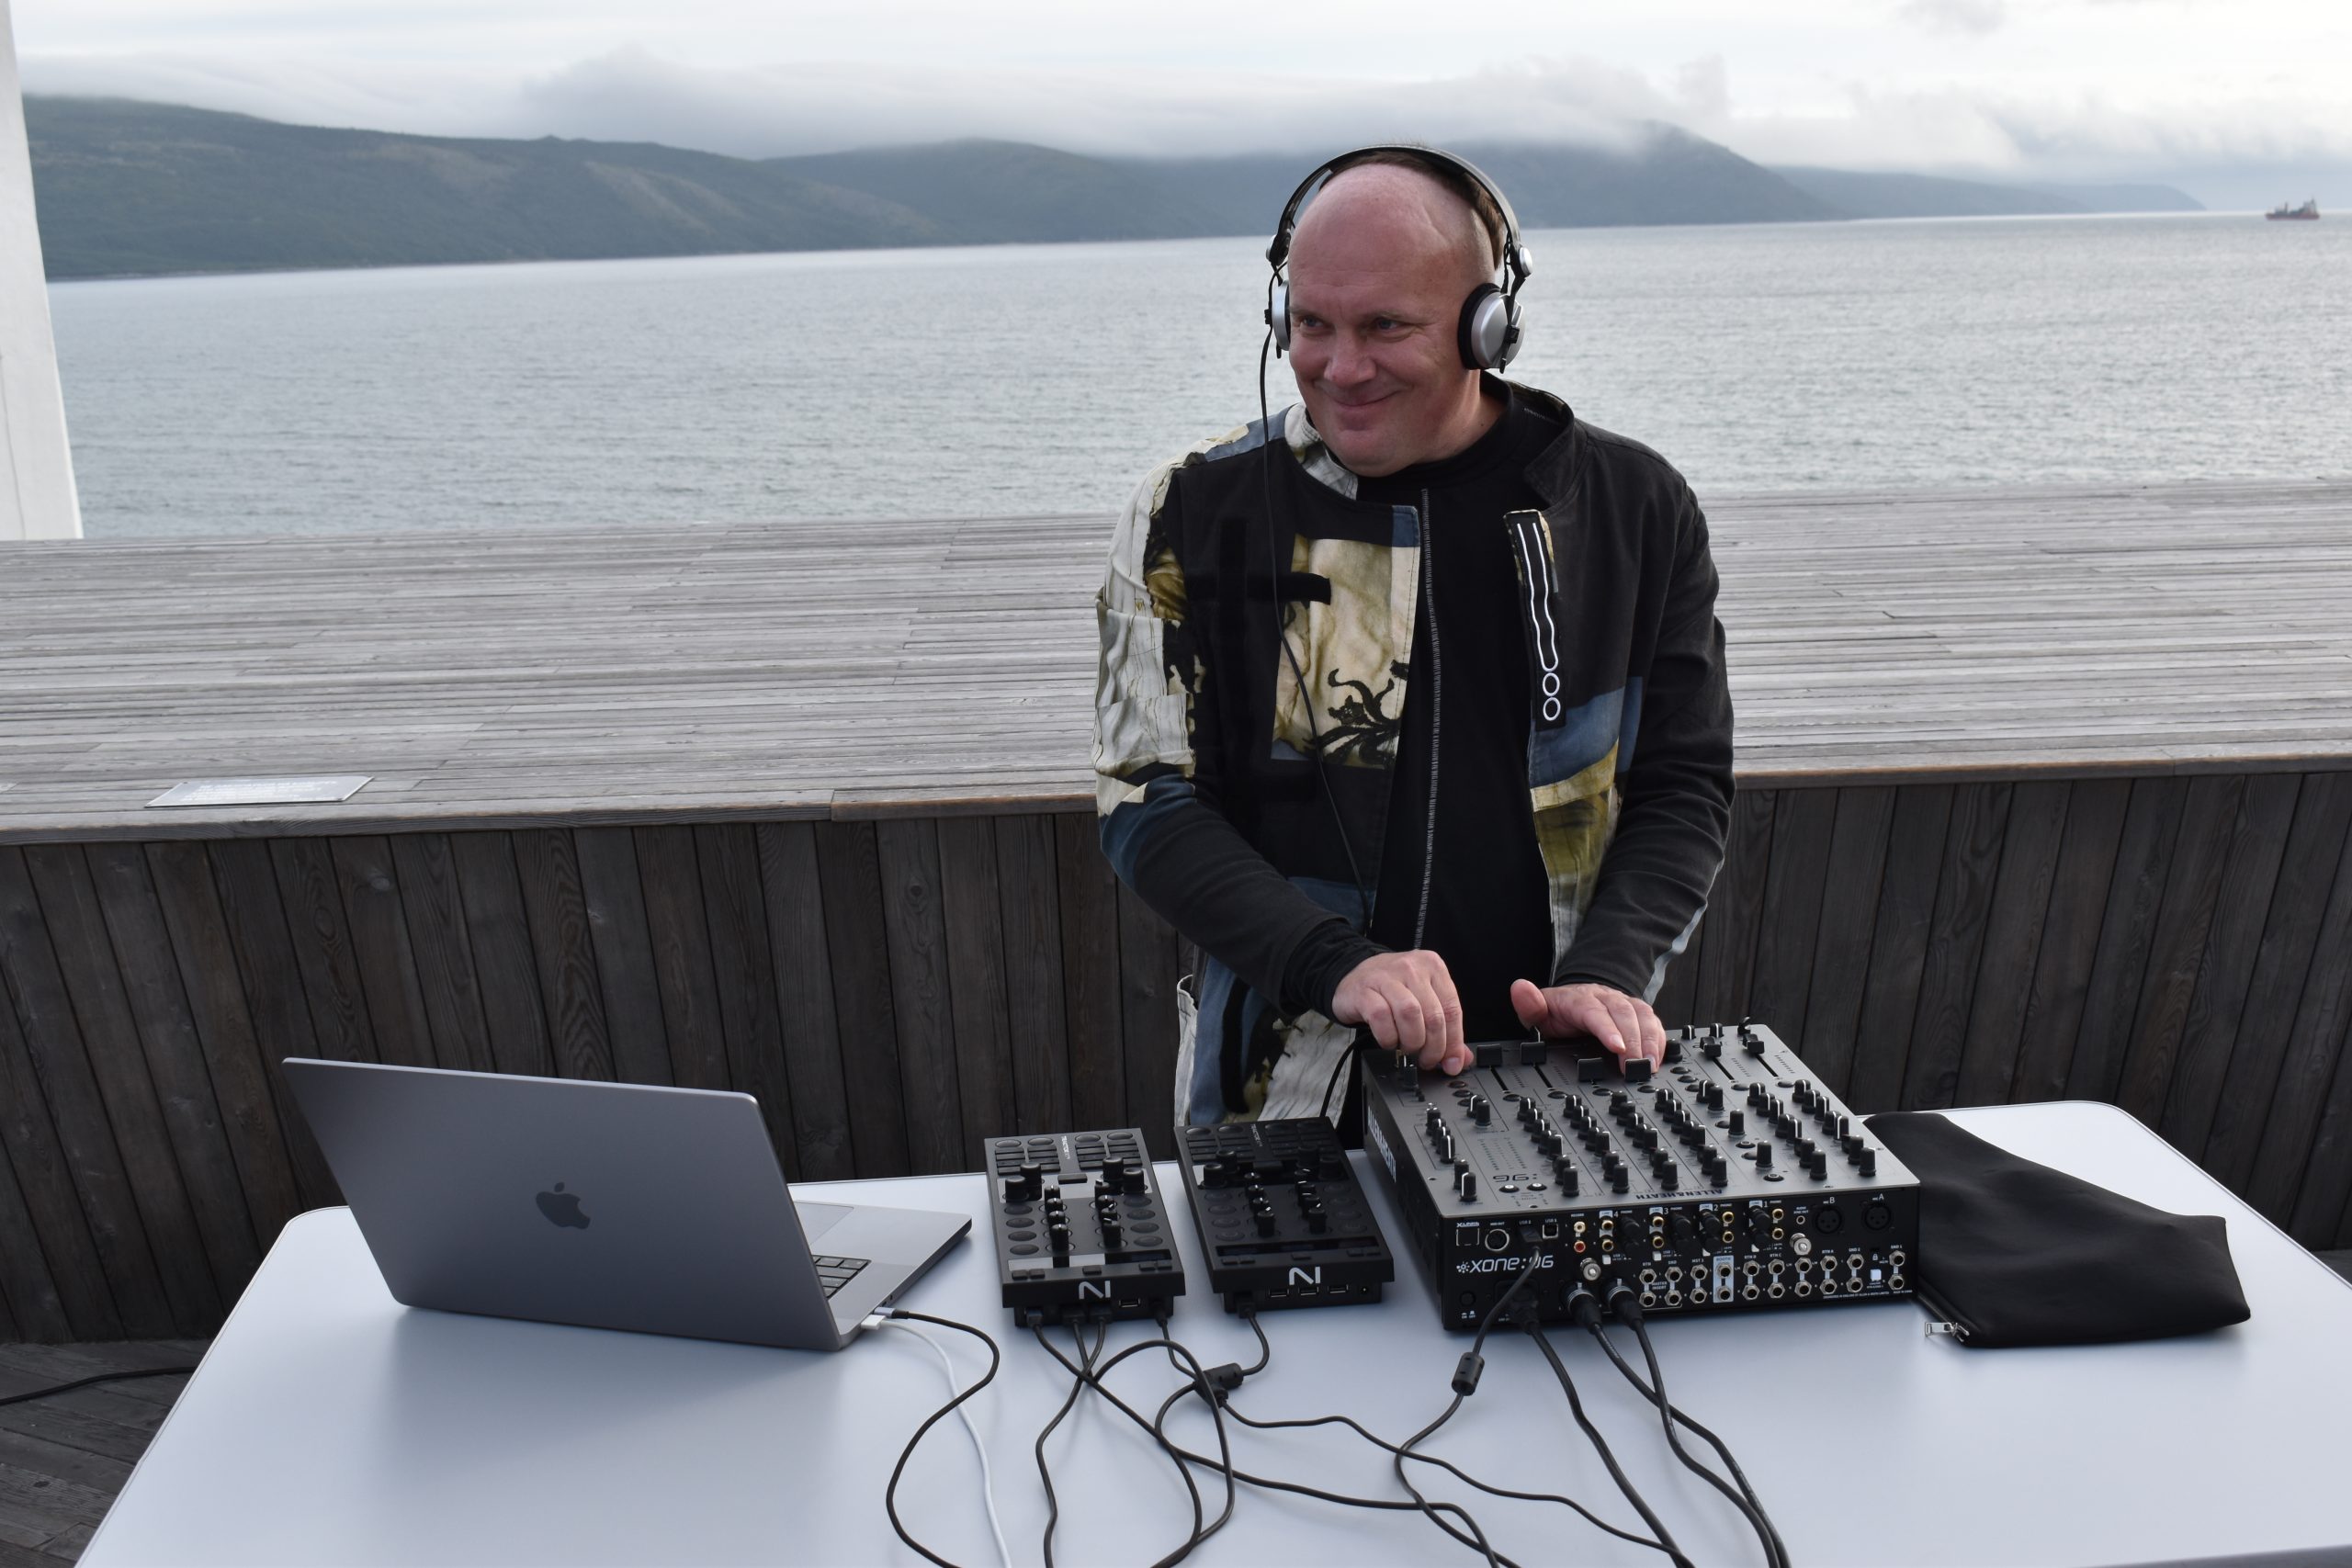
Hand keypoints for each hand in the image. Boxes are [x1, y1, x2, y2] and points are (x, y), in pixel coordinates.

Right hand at [1331, 951, 1468, 1074]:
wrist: (1354, 977)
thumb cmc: (1392, 989)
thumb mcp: (1422, 999)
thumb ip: (1444, 1026)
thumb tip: (1460, 1058)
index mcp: (1433, 967)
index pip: (1452, 1009)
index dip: (1454, 1042)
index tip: (1452, 1063)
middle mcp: (1412, 968)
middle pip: (1433, 1016)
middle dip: (1433, 1047)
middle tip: (1426, 1060)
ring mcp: (1386, 977)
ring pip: (1410, 1015)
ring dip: (1412, 1041)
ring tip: (1407, 1048)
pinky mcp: (1365, 990)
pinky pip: (1381, 1018)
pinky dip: (1388, 1037)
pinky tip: (1389, 1040)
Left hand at [1510, 979, 1664, 1070]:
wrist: (1575, 998)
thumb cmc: (1557, 1011)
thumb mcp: (1537, 1011)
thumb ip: (1528, 1005)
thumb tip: (1520, 988)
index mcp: (1578, 999)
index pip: (1594, 1011)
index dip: (1607, 1029)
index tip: (1616, 1047)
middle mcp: (1604, 997)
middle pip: (1623, 1013)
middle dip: (1633, 1040)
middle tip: (1636, 1066)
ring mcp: (1622, 1002)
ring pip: (1642, 1014)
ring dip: (1649, 1040)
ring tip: (1649, 1065)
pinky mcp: (1636, 1011)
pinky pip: (1653, 1020)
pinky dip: (1658, 1039)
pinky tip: (1658, 1058)